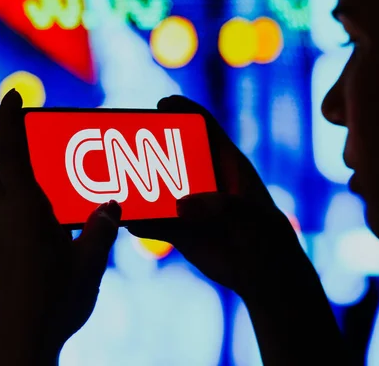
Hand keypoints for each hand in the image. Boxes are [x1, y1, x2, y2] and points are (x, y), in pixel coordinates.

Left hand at [0, 89, 121, 365]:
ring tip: (57, 190)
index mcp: (26, 208)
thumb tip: (113, 204)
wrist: (24, 338)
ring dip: (18, 182)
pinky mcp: (4, 252)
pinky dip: (26, 208)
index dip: (8, 117)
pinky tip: (56, 226)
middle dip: (12, 154)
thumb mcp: (90, 260)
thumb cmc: (56, 299)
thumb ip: (103, 227)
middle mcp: (6, 216)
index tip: (14, 94)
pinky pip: (8, 216)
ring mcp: (1, 236)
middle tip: (46, 154)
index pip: (8, 150)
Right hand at [129, 95, 308, 297]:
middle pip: (171, 153)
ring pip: (157, 188)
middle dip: (148, 145)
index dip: (184, 111)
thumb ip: (218, 206)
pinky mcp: (179, 229)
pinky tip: (125, 219)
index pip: (205, 127)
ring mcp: (189, 204)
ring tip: (114, 178)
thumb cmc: (264, 236)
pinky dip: (138, 221)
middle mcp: (204, 179)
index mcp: (226, 164)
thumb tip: (179, 206)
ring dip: (137, 185)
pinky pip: (152, 222)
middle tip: (122, 140)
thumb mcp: (248, 216)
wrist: (262, 274)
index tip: (162, 104)